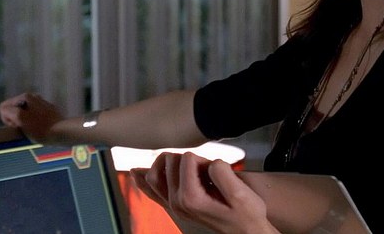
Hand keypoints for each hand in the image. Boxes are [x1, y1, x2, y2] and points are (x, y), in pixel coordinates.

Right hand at [0, 93, 63, 143]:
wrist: (61, 132)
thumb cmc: (39, 127)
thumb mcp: (20, 118)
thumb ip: (8, 111)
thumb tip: (4, 109)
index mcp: (24, 96)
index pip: (4, 107)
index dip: (7, 119)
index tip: (16, 126)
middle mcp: (33, 96)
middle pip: (14, 110)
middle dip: (15, 119)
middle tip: (23, 129)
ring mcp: (41, 103)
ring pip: (24, 113)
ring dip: (24, 121)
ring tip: (31, 130)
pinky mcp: (48, 111)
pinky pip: (34, 116)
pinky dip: (33, 122)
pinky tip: (39, 128)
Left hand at [131, 152, 279, 233]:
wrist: (246, 232)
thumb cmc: (246, 213)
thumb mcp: (241, 192)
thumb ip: (222, 172)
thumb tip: (208, 162)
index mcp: (190, 198)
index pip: (187, 157)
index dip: (204, 159)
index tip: (216, 173)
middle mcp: (177, 203)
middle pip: (171, 161)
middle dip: (189, 160)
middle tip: (207, 174)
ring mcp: (172, 205)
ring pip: (156, 170)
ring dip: (174, 164)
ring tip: (193, 172)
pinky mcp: (173, 205)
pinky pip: (150, 188)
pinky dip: (143, 178)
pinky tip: (136, 172)